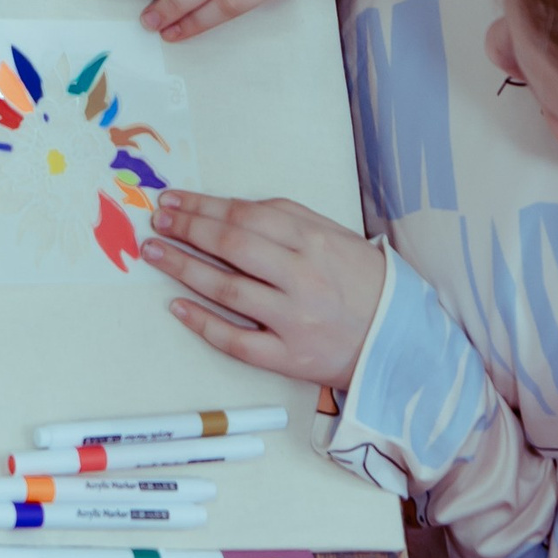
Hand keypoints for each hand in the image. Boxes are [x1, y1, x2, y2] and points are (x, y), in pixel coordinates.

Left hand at [143, 189, 386, 391]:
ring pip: (227, 289)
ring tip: (154, 252)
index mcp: (314, 240)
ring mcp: (295, 320)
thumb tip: (229, 208)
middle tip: (156, 221)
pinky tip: (177, 306)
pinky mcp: (290, 358)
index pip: (244, 216)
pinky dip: (203, 323)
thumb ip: (287, 219)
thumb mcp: (334, 236)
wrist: (403, 341)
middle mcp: (303, 277)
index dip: (202, 206)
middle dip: (186, 229)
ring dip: (183, 268)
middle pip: (231, 246)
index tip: (173, 200)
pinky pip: (237, 341)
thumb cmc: (363, 282)